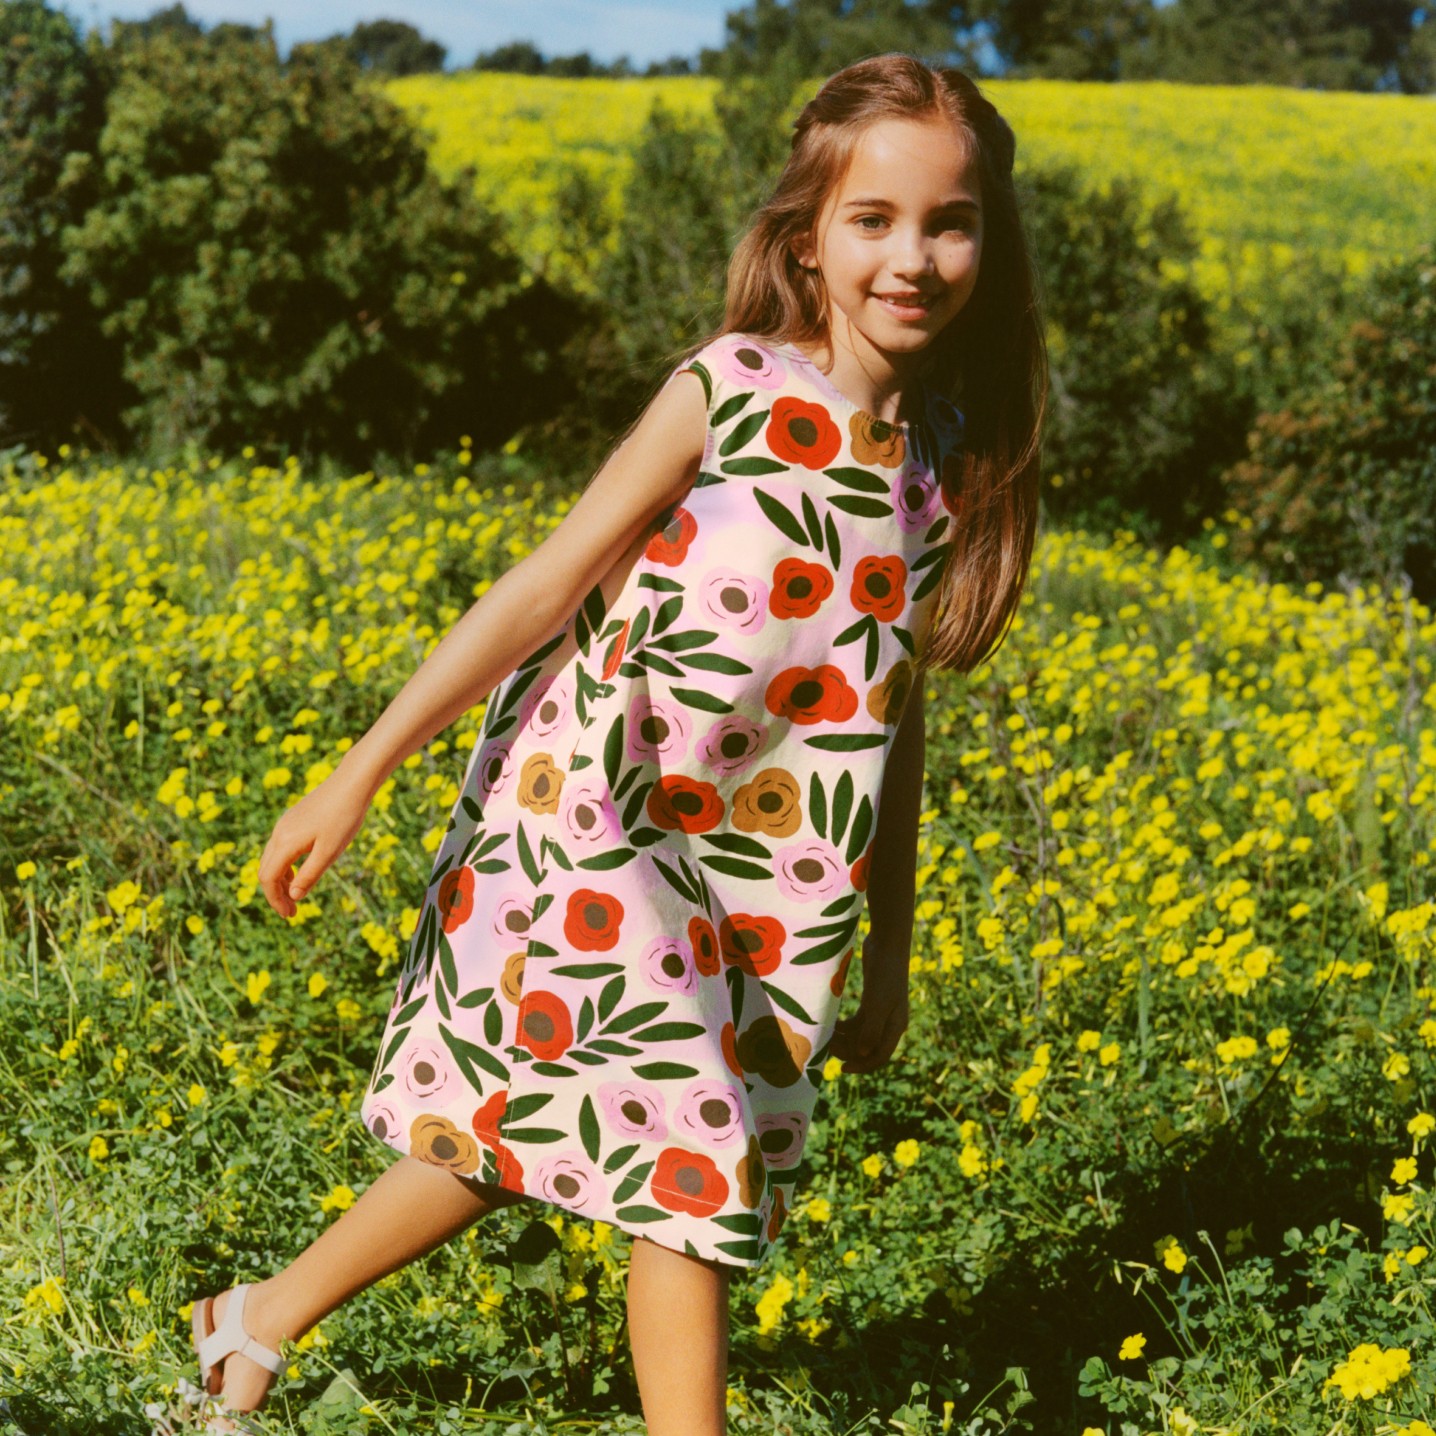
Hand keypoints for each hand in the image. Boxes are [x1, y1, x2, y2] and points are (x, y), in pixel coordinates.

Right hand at [257, 760, 374, 918]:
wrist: (352, 783)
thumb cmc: (344, 817)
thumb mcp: (329, 852)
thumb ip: (309, 875)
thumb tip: (293, 896)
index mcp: (285, 843)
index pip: (268, 879)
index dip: (275, 900)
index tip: (290, 915)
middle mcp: (279, 833)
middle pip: (266, 870)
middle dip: (276, 894)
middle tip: (292, 912)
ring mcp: (285, 824)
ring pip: (272, 858)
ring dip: (281, 880)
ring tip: (296, 895)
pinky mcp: (294, 819)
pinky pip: (281, 847)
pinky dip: (286, 865)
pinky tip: (300, 872)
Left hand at [828, 940, 910, 1074]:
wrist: (887, 944)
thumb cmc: (885, 974)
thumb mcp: (877, 1003)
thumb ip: (870, 1030)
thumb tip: (863, 1054)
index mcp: (895, 1027)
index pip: (879, 1056)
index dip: (862, 1065)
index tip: (842, 1069)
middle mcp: (889, 1022)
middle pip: (867, 1047)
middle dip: (847, 1049)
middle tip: (825, 1045)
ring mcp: (880, 1012)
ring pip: (859, 1035)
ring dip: (843, 1038)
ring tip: (824, 1035)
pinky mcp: (871, 1001)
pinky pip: (856, 1022)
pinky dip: (844, 1025)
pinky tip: (830, 1024)